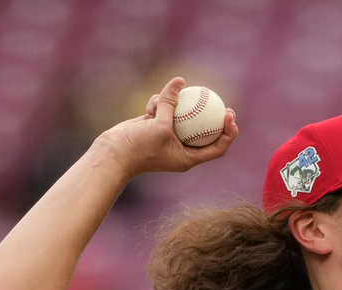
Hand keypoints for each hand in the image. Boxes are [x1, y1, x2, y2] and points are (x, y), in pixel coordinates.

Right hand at [96, 77, 238, 180]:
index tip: (229, 115)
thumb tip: (180, 81)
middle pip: (205, 131)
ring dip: (173, 106)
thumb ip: (171, 103)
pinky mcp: (156, 126)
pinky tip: (150, 106)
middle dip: (213, 116)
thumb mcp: (159, 125)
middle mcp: (182, 148)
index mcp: (189, 157)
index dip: (228, 132)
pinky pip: (165, 111)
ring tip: (167, 100)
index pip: (217, 147)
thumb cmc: (139, 147)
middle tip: (220, 101)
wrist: (112, 153)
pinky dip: (159, 105)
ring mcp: (169, 137)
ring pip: (182, 116)